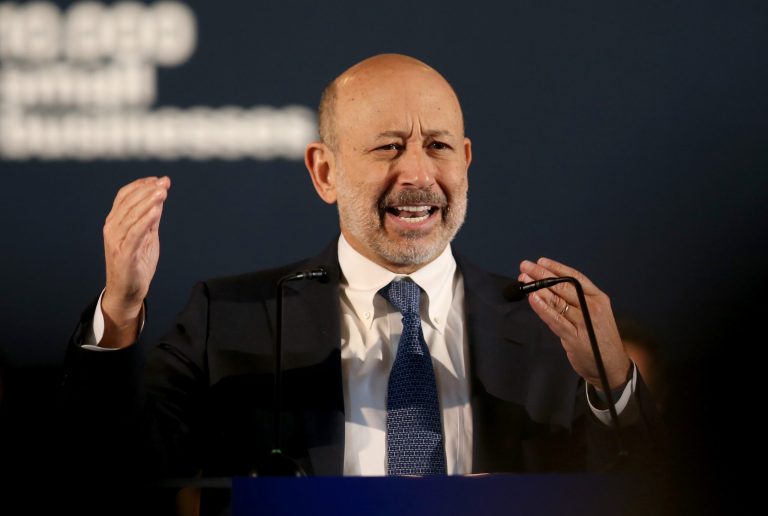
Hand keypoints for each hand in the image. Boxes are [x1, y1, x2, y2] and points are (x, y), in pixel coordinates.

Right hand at [100, 176, 170, 347]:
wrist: (127, 291)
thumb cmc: (136, 263)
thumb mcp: (147, 236)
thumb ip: (151, 218)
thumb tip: (160, 197)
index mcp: (115, 222)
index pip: (124, 196)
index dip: (141, 185)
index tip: (159, 179)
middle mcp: (112, 228)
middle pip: (129, 203)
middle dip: (148, 190)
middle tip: (164, 183)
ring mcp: (116, 241)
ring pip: (131, 216)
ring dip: (148, 202)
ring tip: (162, 192)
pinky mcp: (123, 254)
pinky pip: (135, 234)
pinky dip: (145, 221)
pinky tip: (156, 211)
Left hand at [519, 257, 630, 389]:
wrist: (612, 366)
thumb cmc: (599, 338)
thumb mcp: (594, 314)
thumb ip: (577, 301)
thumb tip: (550, 288)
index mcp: (598, 298)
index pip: (576, 277)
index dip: (557, 268)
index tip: (541, 261)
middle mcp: (592, 307)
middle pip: (564, 286)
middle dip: (542, 275)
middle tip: (525, 267)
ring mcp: (584, 322)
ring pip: (558, 300)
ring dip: (538, 288)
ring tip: (523, 280)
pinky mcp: (575, 337)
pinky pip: (555, 319)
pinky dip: (543, 308)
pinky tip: (533, 299)